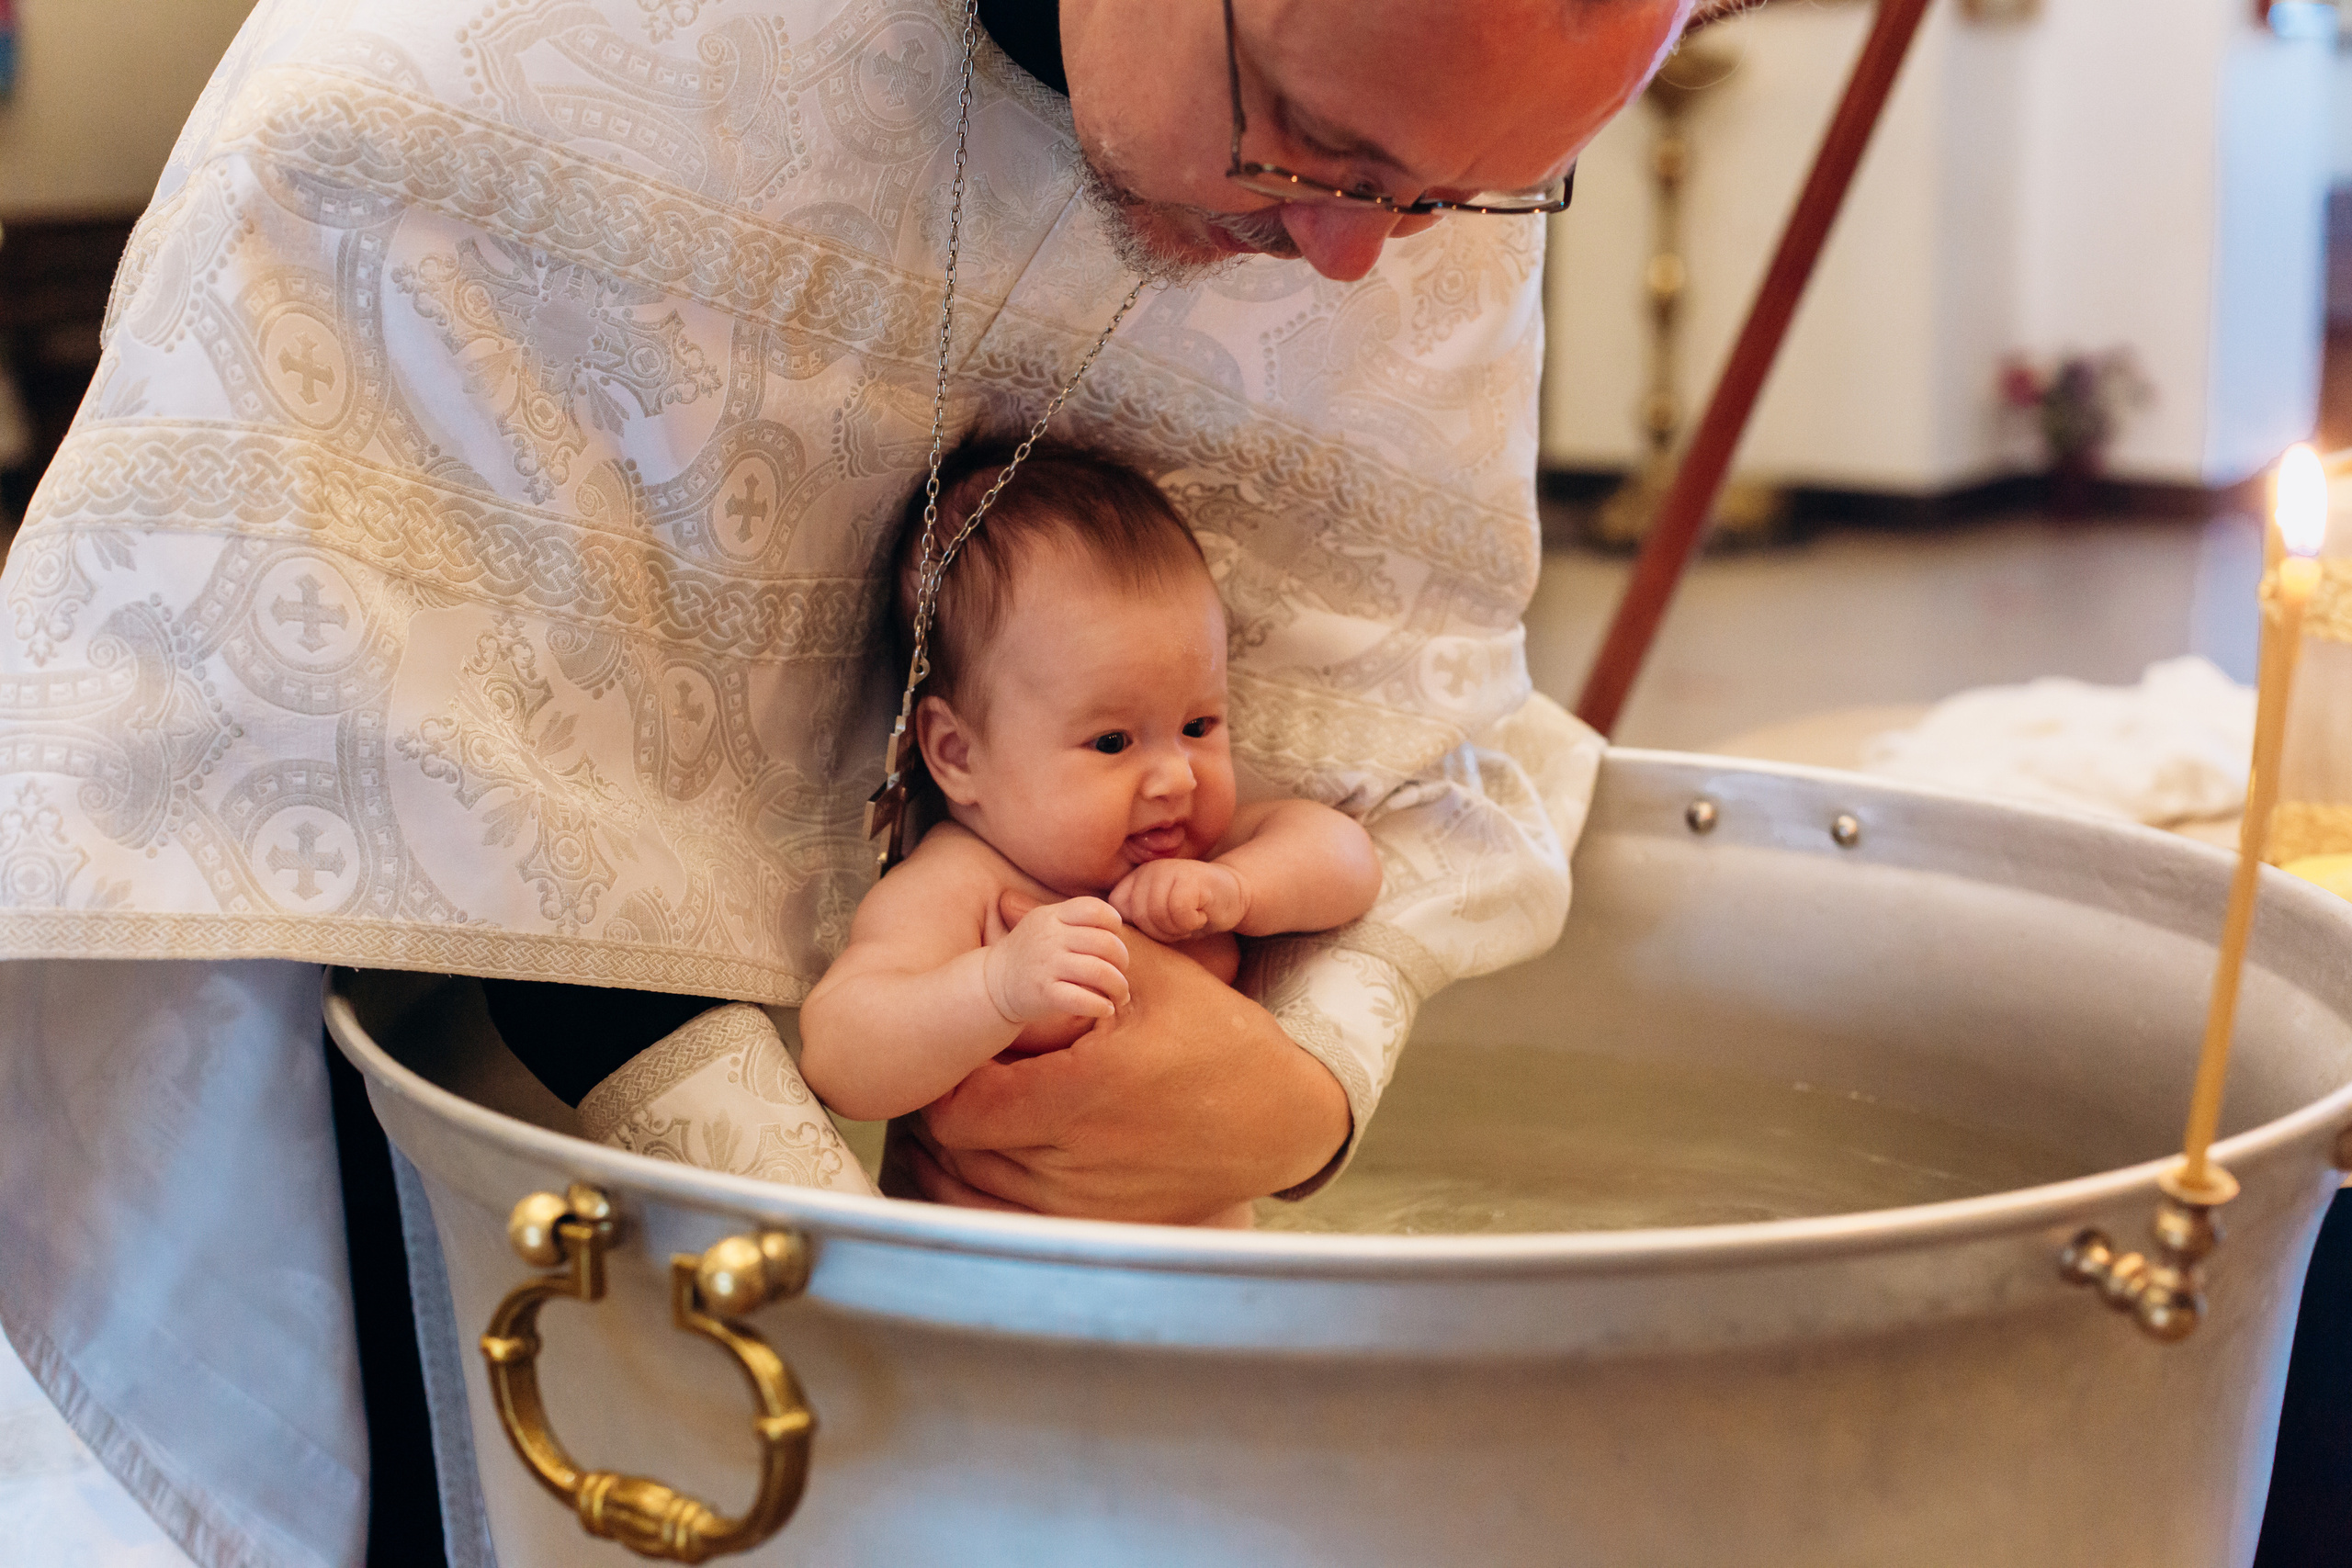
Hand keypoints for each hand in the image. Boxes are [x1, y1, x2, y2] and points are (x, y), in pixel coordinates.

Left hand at [910, 890, 1349, 1224]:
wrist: (1282, 1123)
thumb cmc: (1225, 1045)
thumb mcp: (1158, 978)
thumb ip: (1075, 943)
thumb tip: (1008, 904)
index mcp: (1084, 1095)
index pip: (963, 1105)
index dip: (943, 1076)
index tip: (951, 1045)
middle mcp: (1076, 1160)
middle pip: (956, 1149)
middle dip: (942, 1106)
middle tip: (945, 1069)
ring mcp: (1082, 1203)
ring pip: (971, 1188)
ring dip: (952, 1150)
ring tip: (958, 1103)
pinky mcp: (1092, 1224)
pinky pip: (1004, 1218)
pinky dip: (977, 1190)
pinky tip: (978, 1156)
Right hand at [981, 896, 1128, 1024]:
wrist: (992, 984)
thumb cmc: (1031, 955)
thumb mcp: (1047, 924)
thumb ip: (1076, 920)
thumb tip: (1119, 926)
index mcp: (1052, 916)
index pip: (1095, 909)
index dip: (1113, 924)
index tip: (1113, 941)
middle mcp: (1050, 937)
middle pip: (1105, 943)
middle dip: (1122, 961)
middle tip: (1120, 974)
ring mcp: (1046, 965)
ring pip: (1100, 972)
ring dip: (1119, 987)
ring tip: (1120, 996)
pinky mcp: (1043, 994)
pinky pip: (1083, 1000)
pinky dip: (1101, 1006)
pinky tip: (1106, 1009)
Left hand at [1109, 857, 1246, 941]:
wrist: (1232, 895)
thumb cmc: (1192, 912)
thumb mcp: (1156, 919)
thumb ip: (1133, 923)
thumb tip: (1108, 944)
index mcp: (1133, 880)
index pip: (1118, 912)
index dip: (1142, 928)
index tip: (1163, 924)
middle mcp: (1147, 870)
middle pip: (1139, 916)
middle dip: (1162, 931)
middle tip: (1182, 923)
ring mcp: (1168, 870)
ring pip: (1158, 915)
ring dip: (1179, 928)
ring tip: (1191, 918)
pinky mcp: (1190, 877)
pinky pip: (1180, 912)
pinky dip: (1193, 922)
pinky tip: (1202, 913)